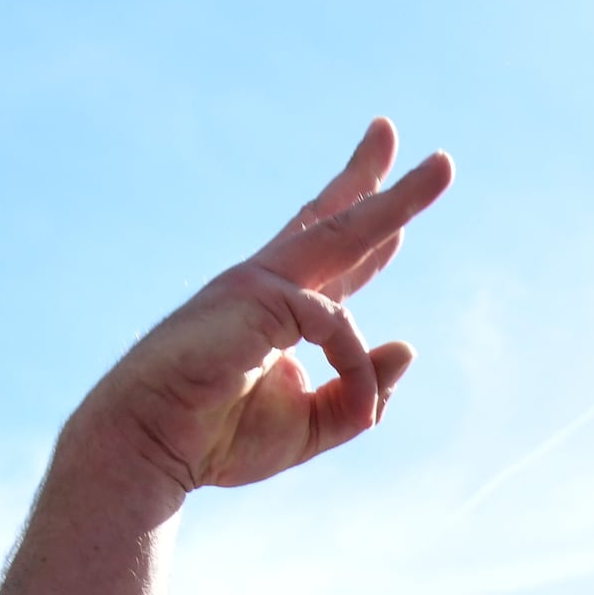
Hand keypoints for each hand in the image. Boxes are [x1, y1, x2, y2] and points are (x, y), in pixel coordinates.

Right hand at [73, 120, 453, 502]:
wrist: (151, 446)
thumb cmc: (216, 438)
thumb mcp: (310, 426)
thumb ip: (359, 393)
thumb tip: (408, 347)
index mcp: (282, 312)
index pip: (335, 255)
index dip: (372, 223)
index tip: (394, 186)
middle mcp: (271, 285)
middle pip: (338, 220)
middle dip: (381, 180)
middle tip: (425, 148)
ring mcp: (261, 284)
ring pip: (344, 233)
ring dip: (396, 203)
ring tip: (443, 167)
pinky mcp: (258, 296)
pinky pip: (337, 325)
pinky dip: (356, 370)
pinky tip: (360, 408)